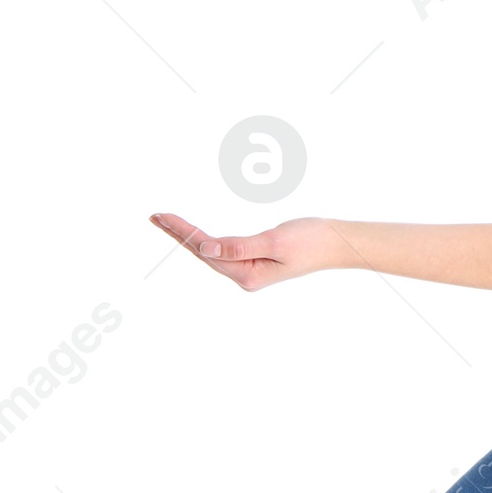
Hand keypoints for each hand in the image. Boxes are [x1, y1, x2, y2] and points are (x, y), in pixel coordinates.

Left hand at [150, 212, 351, 290]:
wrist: (336, 243)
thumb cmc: (311, 240)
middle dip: (179, 234)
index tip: (163, 217)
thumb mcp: (274, 240)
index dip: (183, 232)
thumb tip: (206, 249)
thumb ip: (239, 246)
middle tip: (155, 216)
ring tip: (167, 222)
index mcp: (247, 274)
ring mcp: (249, 270)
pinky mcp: (255, 262)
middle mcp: (245, 276)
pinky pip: (223, 250)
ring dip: (189, 236)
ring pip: (211, 252)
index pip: (207, 250)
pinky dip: (206, 239)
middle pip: (204, 253)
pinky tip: (196, 235)